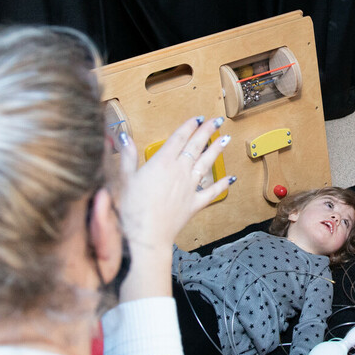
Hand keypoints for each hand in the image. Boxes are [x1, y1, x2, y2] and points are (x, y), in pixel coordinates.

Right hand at [114, 117, 232, 298]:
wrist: (147, 236)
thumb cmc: (132, 209)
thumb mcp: (124, 179)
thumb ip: (127, 157)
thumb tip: (123, 137)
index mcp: (162, 162)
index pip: (179, 138)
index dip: (189, 126)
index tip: (197, 118)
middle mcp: (179, 171)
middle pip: (196, 146)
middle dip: (207, 132)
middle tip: (217, 121)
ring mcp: (190, 187)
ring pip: (206, 164)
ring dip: (217, 150)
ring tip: (225, 139)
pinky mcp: (195, 204)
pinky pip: (212, 192)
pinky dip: (222, 184)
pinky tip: (231, 178)